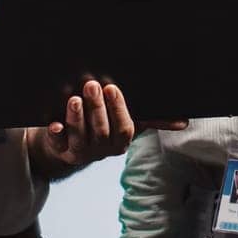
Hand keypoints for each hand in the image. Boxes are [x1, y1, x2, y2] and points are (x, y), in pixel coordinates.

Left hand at [26, 81, 186, 175]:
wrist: (68, 145)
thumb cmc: (103, 127)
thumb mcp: (127, 123)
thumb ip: (152, 120)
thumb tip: (183, 122)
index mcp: (119, 142)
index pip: (123, 129)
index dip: (118, 110)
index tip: (112, 88)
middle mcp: (101, 149)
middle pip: (101, 132)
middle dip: (97, 108)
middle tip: (92, 85)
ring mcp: (80, 151)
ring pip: (80, 137)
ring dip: (77, 118)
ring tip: (74, 99)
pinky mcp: (59, 150)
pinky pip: (57, 145)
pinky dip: (55, 135)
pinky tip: (54, 124)